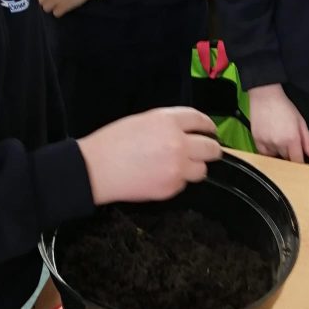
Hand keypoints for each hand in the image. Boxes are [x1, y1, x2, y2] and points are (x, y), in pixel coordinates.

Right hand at [77, 107, 221, 204]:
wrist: (97, 169)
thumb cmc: (113, 142)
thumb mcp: (142, 121)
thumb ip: (168, 124)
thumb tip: (185, 132)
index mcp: (168, 121)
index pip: (200, 120)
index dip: (208, 125)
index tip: (210, 130)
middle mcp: (178, 143)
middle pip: (210, 148)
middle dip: (211, 149)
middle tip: (206, 151)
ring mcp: (177, 167)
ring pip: (202, 169)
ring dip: (195, 166)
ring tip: (180, 166)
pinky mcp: (172, 188)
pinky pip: (184, 184)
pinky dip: (177, 180)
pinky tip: (161, 176)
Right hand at [249, 84, 308, 162]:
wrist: (265, 97)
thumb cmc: (283, 106)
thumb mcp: (300, 121)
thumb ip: (307, 139)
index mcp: (292, 138)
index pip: (297, 160)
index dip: (300, 162)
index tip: (299, 159)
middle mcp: (279, 143)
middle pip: (286, 159)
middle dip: (289, 154)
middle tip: (288, 142)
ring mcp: (267, 142)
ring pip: (275, 156)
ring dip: (278, 151)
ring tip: (278, 137)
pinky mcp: (257, 140)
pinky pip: (263, 153)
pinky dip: (267, 151)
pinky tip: (270, 141)